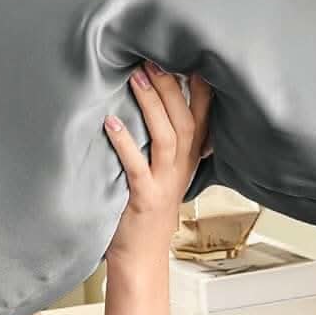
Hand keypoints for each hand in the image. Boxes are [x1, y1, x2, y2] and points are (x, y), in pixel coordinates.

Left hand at [103, 61, 213, 265]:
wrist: (141, 258)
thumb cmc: (145, 212)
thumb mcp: (164, 172)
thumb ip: (165, 142)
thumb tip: (152, 97)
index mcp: (189, 160)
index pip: (204, 118)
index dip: (202, 88)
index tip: (192, 56)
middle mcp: (181, 169)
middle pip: (186, 121)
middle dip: (172, 88)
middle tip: (152, 59)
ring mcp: (164, 184)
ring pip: (168, 138)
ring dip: (152, 106)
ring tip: (137, 78)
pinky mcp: (144, 200)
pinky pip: (136, 167)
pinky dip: (124, 143)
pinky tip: (111, 124)